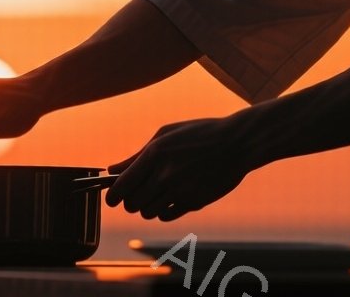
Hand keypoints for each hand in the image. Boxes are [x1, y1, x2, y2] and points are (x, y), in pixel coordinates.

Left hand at [105, 116, 255, 220]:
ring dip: (148, 205)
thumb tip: (111, 171)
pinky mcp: (194, 202)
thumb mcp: (165, 134)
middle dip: (130, 200)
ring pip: (148, 212)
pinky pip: (166, 216)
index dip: (113, 196)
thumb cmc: (199, 134)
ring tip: (157, 192)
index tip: (113, 197)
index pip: (121, 188)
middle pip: (132, 204)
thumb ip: (136, 155)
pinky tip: (170, 197)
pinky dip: (163, 211)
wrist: (238, 142)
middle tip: (138, 191)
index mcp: (154, 154)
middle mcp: (165, 175)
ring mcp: (180, 191)